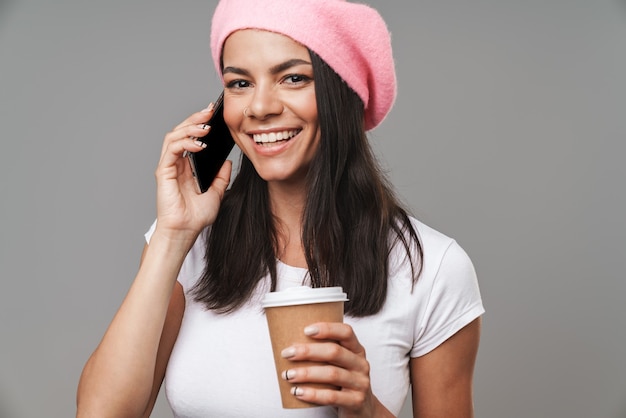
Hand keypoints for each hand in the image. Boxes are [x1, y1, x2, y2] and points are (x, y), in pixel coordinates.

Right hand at [154, 104, 231, 240]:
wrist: (186, 231)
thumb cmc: (196, 216)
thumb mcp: (217, 193)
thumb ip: (221, 177)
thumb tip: (227, 161)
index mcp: (187, 165)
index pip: (191, 137)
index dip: (201, 123)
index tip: (215, 114)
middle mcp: (176, 163)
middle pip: (181, 132)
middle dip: (195, 119)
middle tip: (210, 111)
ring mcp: (169, 166)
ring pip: (174, 136)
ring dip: (190, 128)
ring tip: (206, 126)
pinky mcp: (163, 172)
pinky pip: (172, 150)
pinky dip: (185, 143)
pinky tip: (199, 144)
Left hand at [280, 322, 392, 417]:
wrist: (363, 409)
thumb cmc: (343, 381)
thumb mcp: (340, 364)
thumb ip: (324, 353)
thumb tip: (291, 343)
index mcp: (357, 350)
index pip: (346, 332)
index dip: (327, 329)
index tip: (306, 330)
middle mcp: (361, 364)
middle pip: (334, 352)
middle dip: (307, 351)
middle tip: (287, 353)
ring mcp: (360, 383)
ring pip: (331, 374)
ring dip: (306, 373)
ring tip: (288, 375)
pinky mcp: (356, 401)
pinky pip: (331, 396)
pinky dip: (312, 394)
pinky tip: (298, 392)